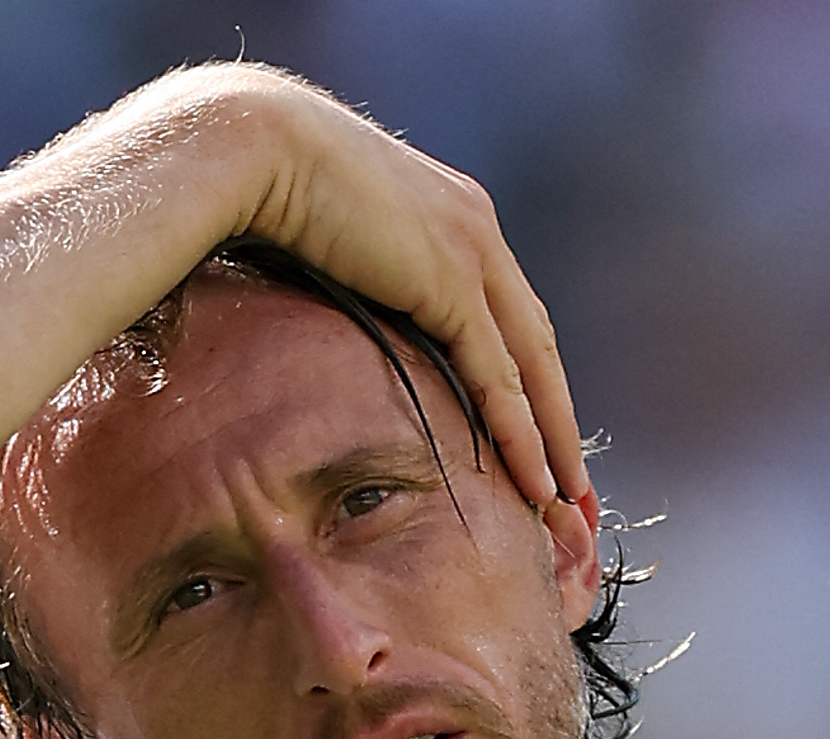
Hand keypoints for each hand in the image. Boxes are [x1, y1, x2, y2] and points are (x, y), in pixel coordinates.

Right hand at [185, 67, 592, 512]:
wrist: (254, 145)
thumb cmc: (264, 184)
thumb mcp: (330, 236)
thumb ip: (358, 275)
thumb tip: (334, 313)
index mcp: (455, 215)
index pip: (508, 314)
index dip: (530, 381)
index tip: (540, 436)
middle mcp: (478, 230)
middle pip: (535, 344)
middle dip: (559, 420)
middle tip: (574, 486)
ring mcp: (472, 253)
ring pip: (532, 367)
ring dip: (555, 440)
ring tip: (568, 502)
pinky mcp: (452, 281)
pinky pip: (499, 376)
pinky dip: (522, 434)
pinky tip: (536, 481)